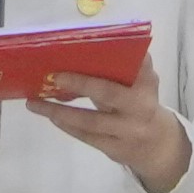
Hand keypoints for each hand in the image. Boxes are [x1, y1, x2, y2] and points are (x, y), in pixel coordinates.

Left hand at [13, 60, 191, 192]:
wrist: (159, 147)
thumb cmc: (142, 105)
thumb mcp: (144, 85)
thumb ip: (129, 68)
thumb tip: (97, 47)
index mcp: (147, 84)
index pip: (136, 65)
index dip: (118, 55)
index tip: (92, 44)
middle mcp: (140, 107)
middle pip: (107, 93)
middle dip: (80, 83)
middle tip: (54, 75)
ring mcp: (127, 131)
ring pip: (90, 120)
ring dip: (59, 111)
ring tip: (34, 103)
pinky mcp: (115, 149)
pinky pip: (86, 136)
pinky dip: (66, 125)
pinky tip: (50, 116)